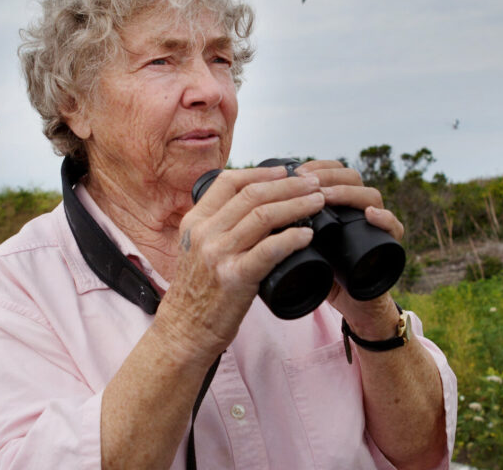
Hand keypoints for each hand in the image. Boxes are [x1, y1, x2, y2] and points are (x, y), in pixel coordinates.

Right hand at [156, 166, 322, 362]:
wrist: (185, 330)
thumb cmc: (197, 292)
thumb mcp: (196, 250)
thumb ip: (216, 228)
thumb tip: (252, 208)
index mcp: (195, 221)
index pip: (228, 182)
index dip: (260, 173)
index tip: (284, 171)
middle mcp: (205, 233)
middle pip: (252, 194)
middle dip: (288, 184)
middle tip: (313, 182)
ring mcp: (219, 255)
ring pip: (263, 216)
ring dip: (297, 204)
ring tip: (318, 201)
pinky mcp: (234, 278)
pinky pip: (269, 249)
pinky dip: (292, 238)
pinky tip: (308, 234)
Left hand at [294, 160, 404, 333]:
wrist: (348, 304)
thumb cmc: (320, 272)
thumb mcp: (298, 245)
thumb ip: (282, 227)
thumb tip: (248, 210)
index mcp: (338, 203)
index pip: (332, 171)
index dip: (315, 167)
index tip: (293, 171)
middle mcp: (358, 208)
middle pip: (351, 177)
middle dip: (327, 175)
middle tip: (304, 181)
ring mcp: (375, 225)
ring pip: (371, 196)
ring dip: (347, 193)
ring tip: (325, 196)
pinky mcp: (389, 246)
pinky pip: (394, 226)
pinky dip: (385, 219)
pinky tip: (370, 215)